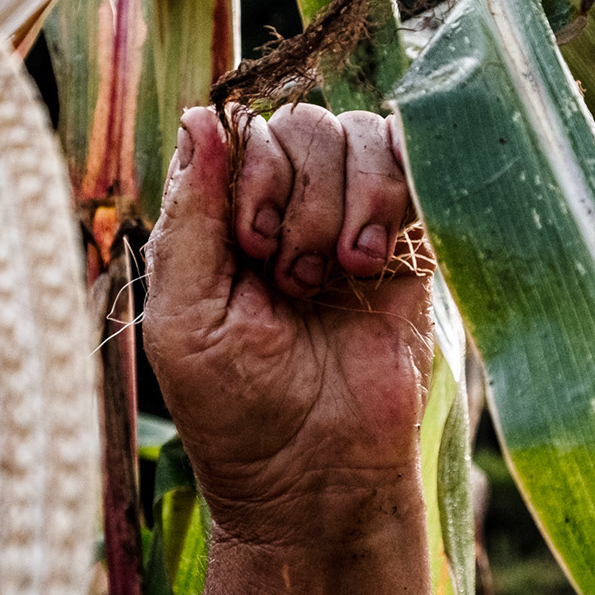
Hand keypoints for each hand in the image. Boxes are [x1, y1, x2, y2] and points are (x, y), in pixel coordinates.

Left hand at [142, 104, 433, 547]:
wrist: (322, 479)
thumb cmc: (237, 411)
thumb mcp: (184, 317)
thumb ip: (190, 216)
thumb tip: (197, 115)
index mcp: (223, 219)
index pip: (239, 130)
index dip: (250, 170)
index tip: (251, 245)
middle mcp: (288, 207)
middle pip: (299, 124)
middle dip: (295, 195)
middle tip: (291, 276)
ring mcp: (351, 219)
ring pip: (354, 134)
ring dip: (343, 201)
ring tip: (335, 277)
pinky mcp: (409, 242)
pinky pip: (410, 161)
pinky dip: (390, 193)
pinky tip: (370, 260)